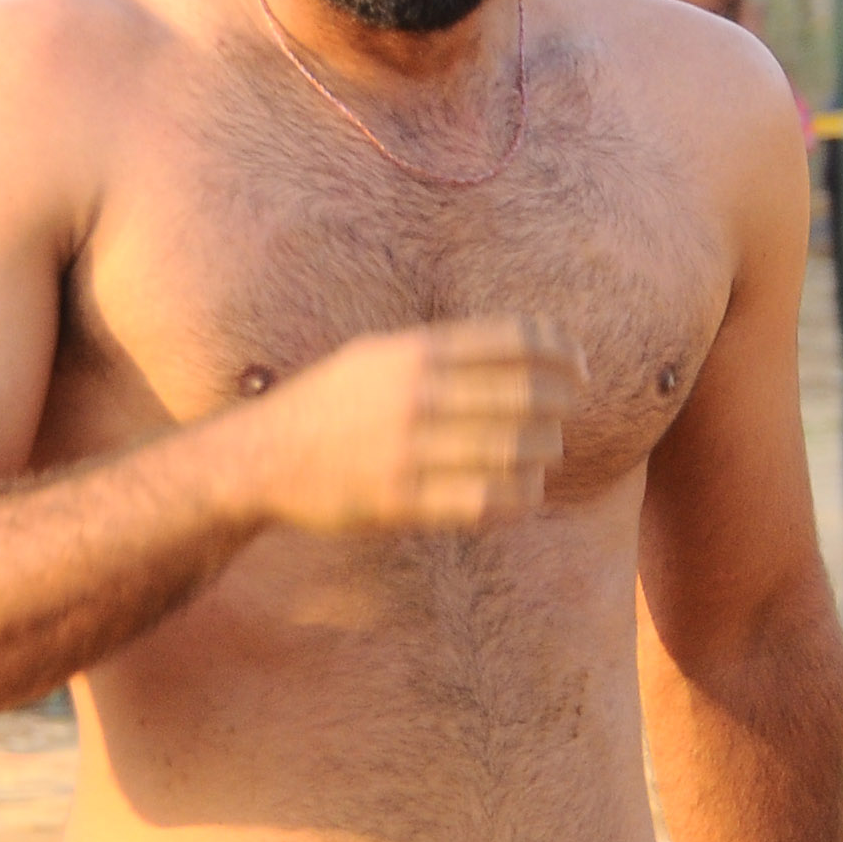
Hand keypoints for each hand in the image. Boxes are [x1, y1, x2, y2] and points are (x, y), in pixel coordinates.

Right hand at [255, 316, 584, 533]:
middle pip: (526, 396)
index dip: (561, 352)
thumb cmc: (330, 402)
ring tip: (545, 453)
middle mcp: (415, 395)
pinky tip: (524, 492)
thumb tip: (521, 347)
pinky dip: (519, 497)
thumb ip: (440, 350)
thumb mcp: (377, 355)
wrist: (262, 456)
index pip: (514, 341)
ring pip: (514, 451)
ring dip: (544, 452)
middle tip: (566, 413)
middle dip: (561, 406)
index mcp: (413, 351)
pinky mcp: (401, 500)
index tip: (579, 367)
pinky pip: (485, 500)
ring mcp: (408, 450)